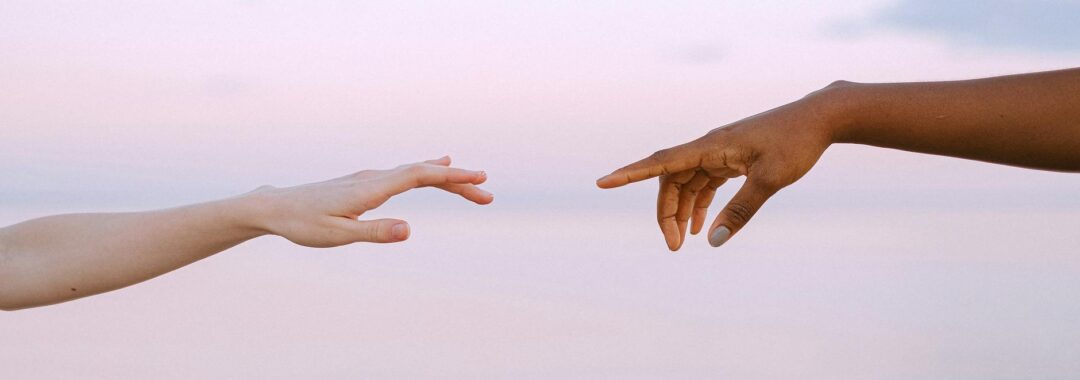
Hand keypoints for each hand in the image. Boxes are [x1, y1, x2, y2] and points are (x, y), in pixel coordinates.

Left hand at [248, 156, 491, 246]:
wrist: (275, 207)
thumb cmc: (303, 224)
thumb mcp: (338, 235)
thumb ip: (374, 232)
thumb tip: (409, 230)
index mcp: (372, 188)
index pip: (420, 176)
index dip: (452, 176)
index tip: (480, 179)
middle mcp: (374, 177)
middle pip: (424, 173)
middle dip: (458, 182)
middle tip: (488, 194)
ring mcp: (370, 178)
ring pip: (416, 172)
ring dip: (446, 178)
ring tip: (473, 184)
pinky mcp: (366, 182)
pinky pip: (406, 173)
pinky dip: (429, 172)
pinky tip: (437, 165)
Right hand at [596, 91, 837, 250]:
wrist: (819, 118)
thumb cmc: (795, 143)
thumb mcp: (770, 180)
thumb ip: (740, 211)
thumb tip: (714, 240)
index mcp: (710, 146)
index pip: (661, 163)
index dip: (630, 174)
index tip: (603, 182)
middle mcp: (708, 146)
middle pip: (671, 181)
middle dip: (667, 213)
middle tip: (674, 247)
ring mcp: (718, 152)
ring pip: (686, 183)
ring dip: (682, 211)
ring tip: (684, 242)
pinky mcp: (731, 158)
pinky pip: (704, 182)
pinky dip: (700, 203)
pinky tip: (702, 226)